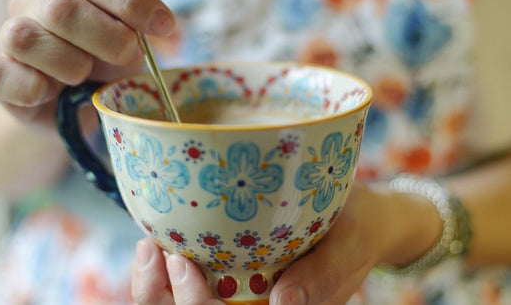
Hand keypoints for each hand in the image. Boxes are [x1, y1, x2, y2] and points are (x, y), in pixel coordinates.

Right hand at [0, 0, 174, 131]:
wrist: (76, 105)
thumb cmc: (104, 60)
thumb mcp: (129, 35)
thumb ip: (137, 14)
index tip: (164, 26)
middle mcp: (33, 1)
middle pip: (60, 8)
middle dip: (108, 38)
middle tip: (129, 56)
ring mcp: (9, 37)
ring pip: (26, 38)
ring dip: (70, 64)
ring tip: (85, 76)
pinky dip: (30, 87)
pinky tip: (52, 93)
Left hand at [131, 183, 441, 304]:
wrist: (365, 217)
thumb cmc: (360, 228)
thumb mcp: (349, 247)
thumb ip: (323, 275)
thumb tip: (286, 304)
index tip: (181, 262)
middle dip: (163, 297)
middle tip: (151, 251)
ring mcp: (244, 296)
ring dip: (157, 288)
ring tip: (148, 247)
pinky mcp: (236, 277)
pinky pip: (194, 286)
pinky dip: (167, 275)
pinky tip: (159, 244)